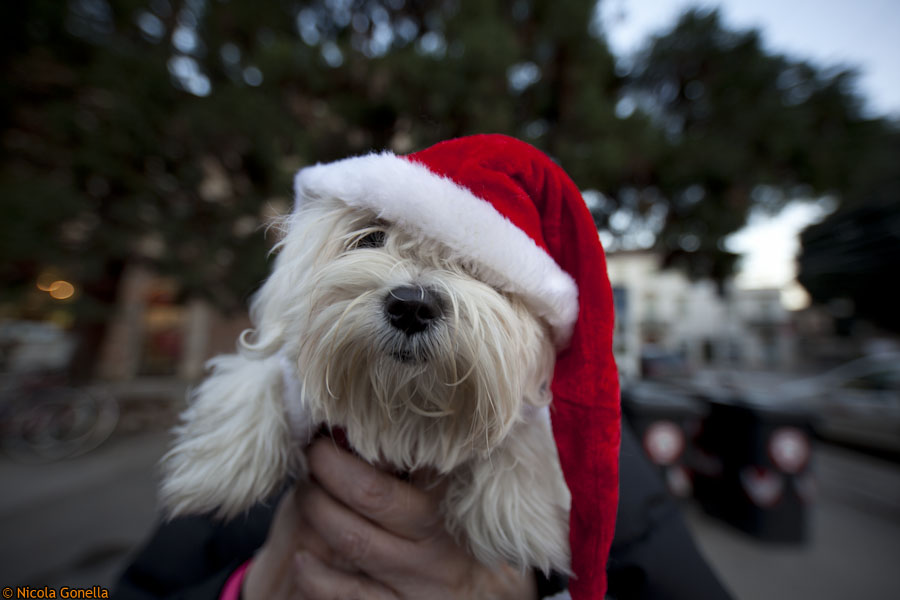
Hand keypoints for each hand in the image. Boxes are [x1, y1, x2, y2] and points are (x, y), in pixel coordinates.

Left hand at [243, 438, 537, 599]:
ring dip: (317, 509)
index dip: (370, 437)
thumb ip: (429, 467)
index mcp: (453, 501)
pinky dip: (314, 575)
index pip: (412, 457)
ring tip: (305, 491)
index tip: (342, 421)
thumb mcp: (459, 499)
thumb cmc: (460, 538)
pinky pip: (346, 595)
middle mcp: (437, 541)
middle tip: (314, 451)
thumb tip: (374, 422)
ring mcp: (416, 581)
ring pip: (354, 539)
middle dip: (330, 466)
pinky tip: (302, 556)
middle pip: (373, 493)